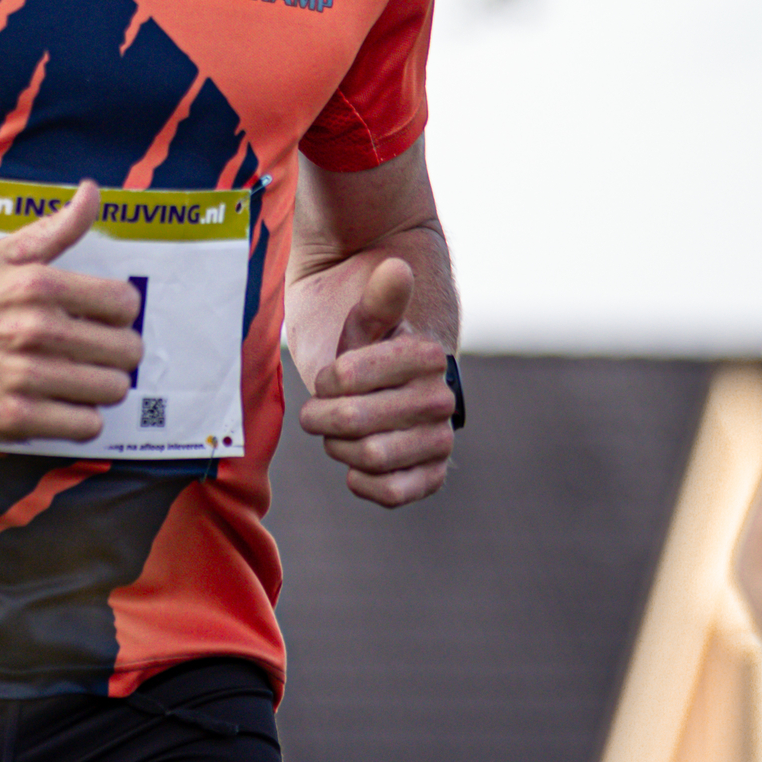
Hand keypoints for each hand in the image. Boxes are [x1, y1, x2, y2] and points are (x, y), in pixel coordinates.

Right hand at [0, 180, 140, 445]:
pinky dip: (80, 419)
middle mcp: (35, 330)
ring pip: (112, 390)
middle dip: (116, 352)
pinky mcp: (15, 418)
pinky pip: (86, 426)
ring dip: (101, 387)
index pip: (124, 302)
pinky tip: (60, 404)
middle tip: (93, 353)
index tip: (102, 319)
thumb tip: (92, 192)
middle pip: (126, 350)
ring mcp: (25, 377)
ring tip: (77, 379)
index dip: (119, 313)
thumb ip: (54, 229)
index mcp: (36, 284)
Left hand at [297, 258, 455, 507]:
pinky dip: (364, 482)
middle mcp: (441, 399)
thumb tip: (396, 268)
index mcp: (427, 355)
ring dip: (339, 446)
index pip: (348, 376)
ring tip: (338, 433)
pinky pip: (393, 493)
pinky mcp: (431, 474)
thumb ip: (379, 299)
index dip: (327, 379)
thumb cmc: (365, 349)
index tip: (330, 376)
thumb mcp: (365, 320)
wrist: (382, 391)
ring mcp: (439, 439)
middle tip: (320, 409)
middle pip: (352, 420)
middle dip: (323, 416)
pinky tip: (355, 464)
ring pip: (370, 456)